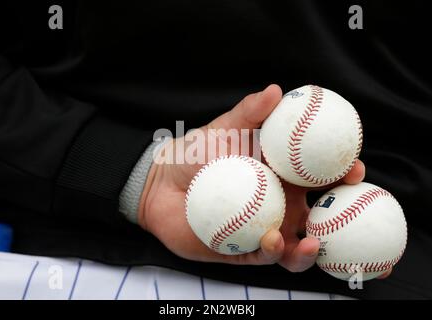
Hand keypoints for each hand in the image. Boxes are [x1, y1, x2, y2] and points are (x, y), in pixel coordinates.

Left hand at [138, 84, 388, 276]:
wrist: (160, 184)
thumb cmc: (196, 153)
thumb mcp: (224, 130)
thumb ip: (249, 112)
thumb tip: (276, 90)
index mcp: (281, 176)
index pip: (319, 177)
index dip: (342, 174)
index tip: (356, 168)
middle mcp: (277, 205)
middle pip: (316, 215)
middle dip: (338, 217)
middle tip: (348, 210)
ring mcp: (262, 228)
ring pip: (294, 244)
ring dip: (310, 248)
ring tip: (312, 242)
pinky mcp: (242, 249)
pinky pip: (262, 255)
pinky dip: (272, 252)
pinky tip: (274, 243)